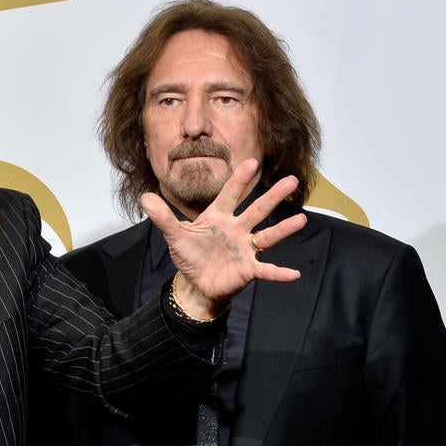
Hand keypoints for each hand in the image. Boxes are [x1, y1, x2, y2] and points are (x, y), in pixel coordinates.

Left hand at [141, 158, 305, 318]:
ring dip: (283, 229)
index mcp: (218, 217)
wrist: (196, 283)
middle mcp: (236, 229)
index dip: (239, 179)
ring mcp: (244, 249)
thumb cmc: (189, 255)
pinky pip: (266, 270)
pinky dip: (279, 273)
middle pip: (256, 210)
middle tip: (291, 180)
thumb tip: (145, 196)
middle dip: (272, 196)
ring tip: (301, 219)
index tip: (251, 161)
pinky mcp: (248, 269)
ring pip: (267, 236)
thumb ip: (163, 217)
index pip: (230, 194)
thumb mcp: (174, 235)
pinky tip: (294, 273)